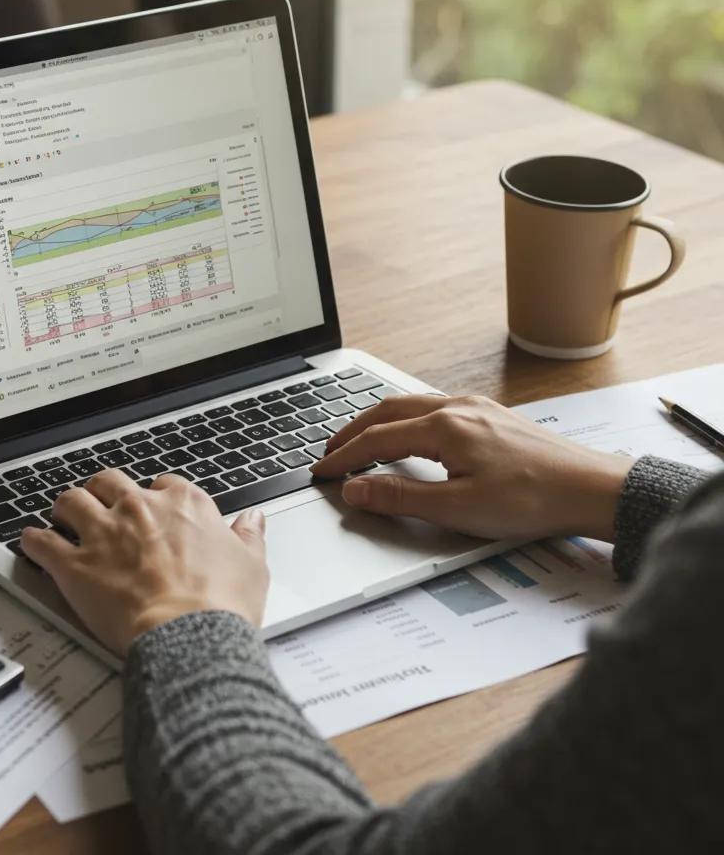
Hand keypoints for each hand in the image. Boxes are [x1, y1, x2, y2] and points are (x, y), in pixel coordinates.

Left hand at [19, 470, 268, 656]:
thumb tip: (254, 520)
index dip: (155, 496)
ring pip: (71, 501)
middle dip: (103, 491)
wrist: (190, 636)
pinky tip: (30, 542)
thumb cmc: (221, 604)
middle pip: (109, 482)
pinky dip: (33, 541)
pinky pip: (42, 542)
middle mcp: (139, 508)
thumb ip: (249, 536)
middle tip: (100, 504)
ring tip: (62, 516)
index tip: (153, 509)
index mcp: (183, 504)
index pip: (162, 484)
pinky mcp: (75, 565)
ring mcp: (104, 533)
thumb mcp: (252, 564)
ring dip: (66, 507)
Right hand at [311, 394, 632, 541]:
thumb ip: (400, 498)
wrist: (592, 489)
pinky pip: (432, 406)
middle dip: (351, 432)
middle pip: (386, 411)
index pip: (375, 440)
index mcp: (443, 427)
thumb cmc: (534, 499)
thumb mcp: (459, 508)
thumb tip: (356, 488)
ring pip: (409, 404)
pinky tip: (407, 432)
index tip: (320, 472)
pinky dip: (404, 418)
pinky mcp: (491, 415)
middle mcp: (456, 408)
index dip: (343, 458)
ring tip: (358, 440)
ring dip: (376, 422)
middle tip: (328, 452)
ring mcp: (475, 408)